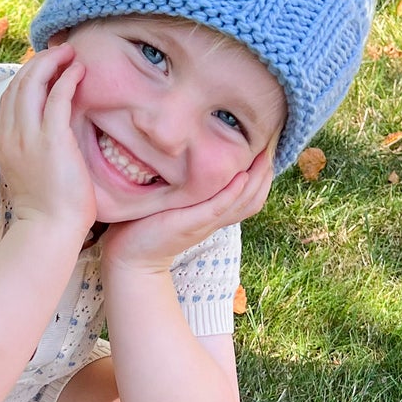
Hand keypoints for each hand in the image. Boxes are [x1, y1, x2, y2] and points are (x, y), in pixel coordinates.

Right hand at [0, 44, 96, 242]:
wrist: (49, 230)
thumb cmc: (49, 209)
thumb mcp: (32, 172)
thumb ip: (35, 148)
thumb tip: (52, 132)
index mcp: (4, 143)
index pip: (10, 97)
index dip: (27, 75)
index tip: (46, 68)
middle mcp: (11, 135)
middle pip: (18, 83)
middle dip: (39, 62)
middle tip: (60, 52)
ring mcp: (28, 136)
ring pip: (32, 82)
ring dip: (51, 62)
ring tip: (70, 53)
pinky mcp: (51, 139)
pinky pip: (56, 97)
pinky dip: (67, 78)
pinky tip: (79, 70)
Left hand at [100, 147, 273, 273]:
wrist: (130, 256)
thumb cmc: (146, 225)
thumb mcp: (174, 201)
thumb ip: (186, 183)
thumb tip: (184, 152)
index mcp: (213, 213)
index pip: (250, 195)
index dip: (263, 174)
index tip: (266, 148)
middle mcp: (214, 218)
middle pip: (255, 198)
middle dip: (267, 172)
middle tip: (272, 146)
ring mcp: (205, 222)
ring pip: (244, 202)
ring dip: (257, 179)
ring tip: (265, 155)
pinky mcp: (191, 223)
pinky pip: (219, 208)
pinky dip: (233, 193)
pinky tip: (242, 176)